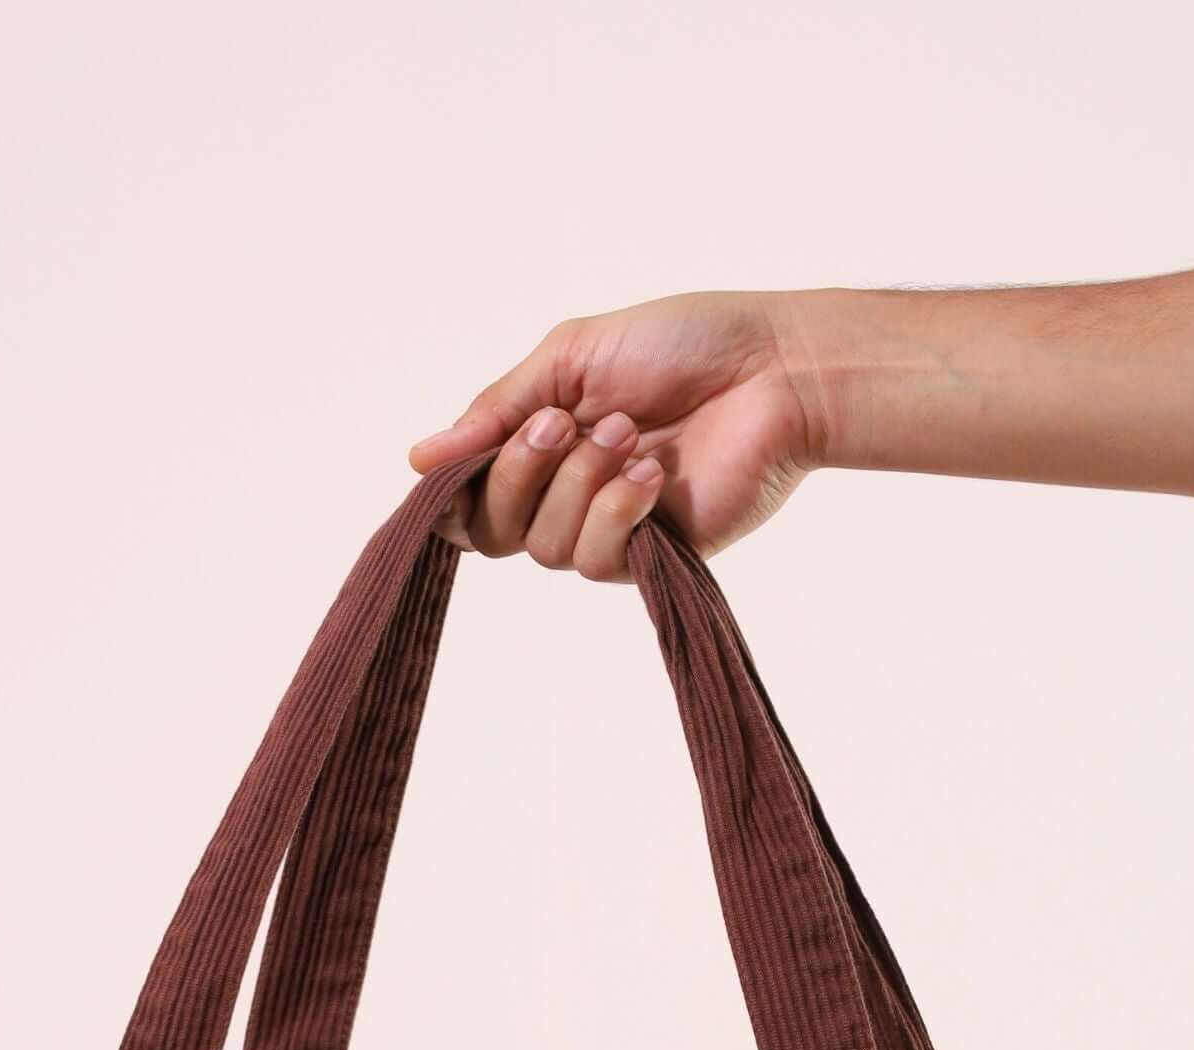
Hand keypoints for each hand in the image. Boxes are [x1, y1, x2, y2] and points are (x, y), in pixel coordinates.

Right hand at [407, 292, 819, 580]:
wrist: (774, 369)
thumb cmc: (685, 345)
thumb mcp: (571, 356)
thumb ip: (497, 409)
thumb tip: (419, 459)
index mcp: (540, 445)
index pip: (466, 497)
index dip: (454, 490)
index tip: (467, 456)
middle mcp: (565, 495)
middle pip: (491, 530)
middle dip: (519, 473)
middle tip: (563, 422)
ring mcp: (607, 531)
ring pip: (544, 547)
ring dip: (579, 482)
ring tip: (630, 434)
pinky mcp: (651, 558)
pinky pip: (596, 560)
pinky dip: (617, 509)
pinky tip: (654, 472)